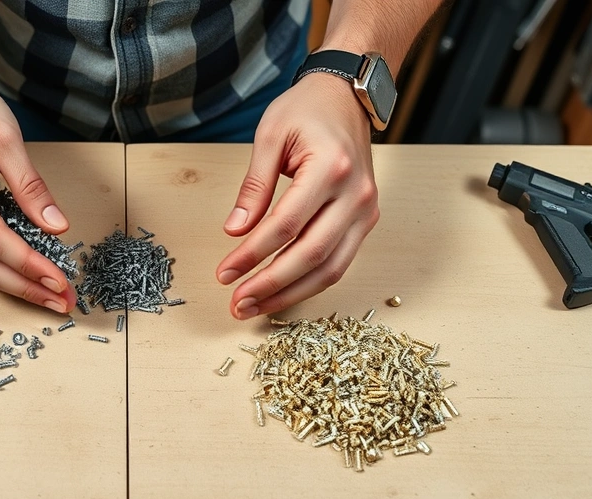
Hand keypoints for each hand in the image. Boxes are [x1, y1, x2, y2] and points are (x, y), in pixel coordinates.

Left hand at [216, 72, 379, 318]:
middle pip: (311, 255)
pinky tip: (281, 292)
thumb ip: (253, 187)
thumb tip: (234, 233)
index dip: (252, 255)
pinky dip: (309, 283)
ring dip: (290, 294)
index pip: (285, 225)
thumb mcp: (269, 137)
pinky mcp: (366, 220)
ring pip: (330, 269)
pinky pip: (339, 262)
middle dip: (270, 285)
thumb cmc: (306, 110)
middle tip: (237, 304)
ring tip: (254, 308)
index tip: (224, 273)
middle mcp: (356, 195)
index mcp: (330, 168)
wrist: (346, 97)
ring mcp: (366, 211)